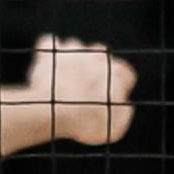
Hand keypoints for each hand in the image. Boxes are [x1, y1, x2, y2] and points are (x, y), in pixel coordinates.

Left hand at [23, 37, 138, 145]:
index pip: (125, 74)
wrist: (53, 113)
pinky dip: (48, 52)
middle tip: (84, 91)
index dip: (118, 89)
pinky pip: (49, 44)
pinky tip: (47, 63)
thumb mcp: (114, 129)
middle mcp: (98, 56)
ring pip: (76, 48)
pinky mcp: (50, 54)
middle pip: (101, 56)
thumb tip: (125, 106)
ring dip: (72, 59)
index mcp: (118, 73)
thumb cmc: (86, 123)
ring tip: (64, 79)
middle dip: (95, 70)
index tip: (107, 101)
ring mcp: (73, 52)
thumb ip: (124, 114)